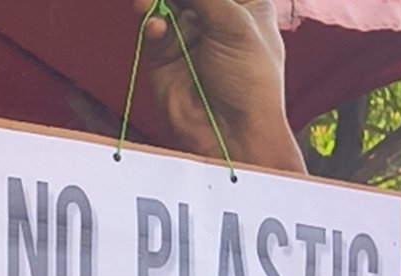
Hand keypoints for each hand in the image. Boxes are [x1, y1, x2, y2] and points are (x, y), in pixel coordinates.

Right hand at [136, 0, 297, 168]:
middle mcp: (216, 17)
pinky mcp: (165, 56)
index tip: (203, 0)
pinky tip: (156, 25)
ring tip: (150, 2)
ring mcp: (189, 35)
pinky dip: (150, 22)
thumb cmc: (250, 84)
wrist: (233, 137)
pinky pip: (151, 28)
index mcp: (245, 5)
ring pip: (164, 1)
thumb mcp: (235, 23)